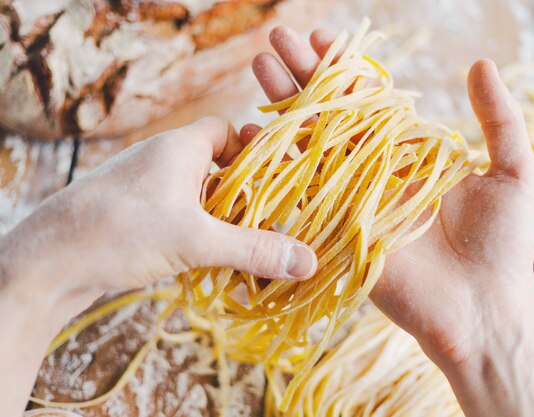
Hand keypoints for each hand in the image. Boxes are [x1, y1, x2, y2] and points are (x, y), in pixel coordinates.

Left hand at [0, 117, 316, 416]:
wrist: (48, 263)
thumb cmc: (121, 232)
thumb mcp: (196, 240)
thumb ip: (254, 249)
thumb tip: (308, 261)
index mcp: (179, 148)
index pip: (226, 131)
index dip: (253, 150)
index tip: (277, 178)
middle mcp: (162, 161)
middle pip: (217, 166)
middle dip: (244, 194)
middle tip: (268, 221)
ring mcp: (146, 189)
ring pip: (198, 196)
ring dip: (221, 219)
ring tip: (243, 247)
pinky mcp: (135, 216)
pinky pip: (179, 216)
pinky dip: (198, 234)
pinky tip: (208, 261)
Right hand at [249, 25, 533, 363]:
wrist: (480, 309)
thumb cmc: (503, 246)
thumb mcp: (513, 172)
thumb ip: (496, 118)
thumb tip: (479, 62)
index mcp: (410, 154)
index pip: (370, 102)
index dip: (346, 70)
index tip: (324, 38)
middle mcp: (375, 172)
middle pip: (332, 115)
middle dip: (305, 76)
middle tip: (277, 38)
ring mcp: (351, 199)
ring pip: (311, 143)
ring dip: (285, 104)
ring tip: (261, 63)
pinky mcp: (335, 228)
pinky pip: (301, 190)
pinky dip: (277, 160)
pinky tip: (253, 128)